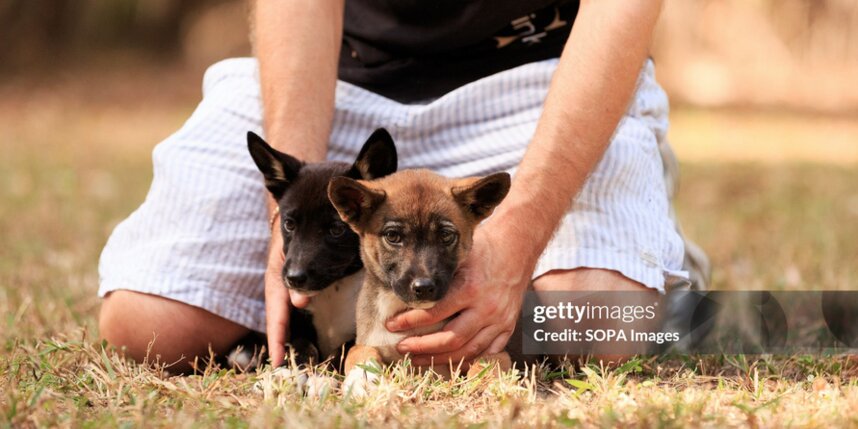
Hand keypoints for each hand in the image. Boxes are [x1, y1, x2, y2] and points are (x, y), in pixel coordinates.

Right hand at [264, 220, 290, 366]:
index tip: (278, 358)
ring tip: (284, 355)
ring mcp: (280, 280)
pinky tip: (290, 335)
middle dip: (277, 338)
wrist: (290, 208)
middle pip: (275, 313)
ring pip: (279, 309)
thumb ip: (298, 271)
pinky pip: (286, 302)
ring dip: (281, 331)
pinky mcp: (287, 279)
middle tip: (282, 364)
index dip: (277, 335)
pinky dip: (287, 320)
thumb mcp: (296, 245)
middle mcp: (275, 279)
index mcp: (276, 272)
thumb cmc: (298, 224)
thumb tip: (299, 302)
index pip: (276, 308)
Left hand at [385, 219, 534, 365]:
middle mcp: (486, 308)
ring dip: (441, 359)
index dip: (409, 322)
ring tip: (419, 359)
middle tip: (402, 348)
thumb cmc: (483, 247)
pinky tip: (451, 360)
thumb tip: (409, 290)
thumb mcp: (458, 256)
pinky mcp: (509, 325)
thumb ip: (439, 277)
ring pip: (469, 350)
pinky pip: (489, 351)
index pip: (434, 313)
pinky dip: (470, 359)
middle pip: (451, 339)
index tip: (392, 325)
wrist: (517, 245)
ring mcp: (500, 319)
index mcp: (470, 289)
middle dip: (422, 347)